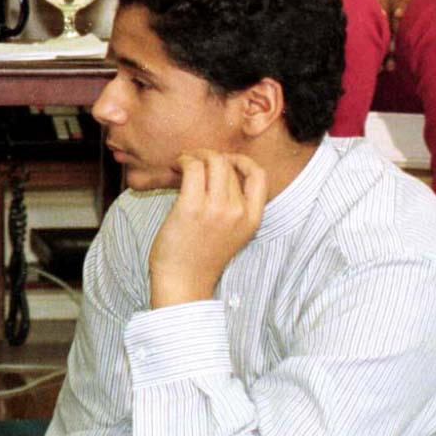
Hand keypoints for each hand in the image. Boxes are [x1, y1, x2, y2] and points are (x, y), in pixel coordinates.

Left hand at [146, 151, 266, 307]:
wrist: (183, 280)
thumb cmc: (200, 255)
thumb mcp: (232, 232)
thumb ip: (234, 207)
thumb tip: (220, 173)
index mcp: (253, 218)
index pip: (259, 175)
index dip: (242, 161)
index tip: (224, 160)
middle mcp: (238, 212)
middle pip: (230, 165)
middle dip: (210, 156)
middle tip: (194, 160)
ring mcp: (216, 209)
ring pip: (213, 161)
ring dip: (196, 155)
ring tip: (183, 162)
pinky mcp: (192, 207)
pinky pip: (192, 169)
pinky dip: (184, 161)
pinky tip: (176, 166)